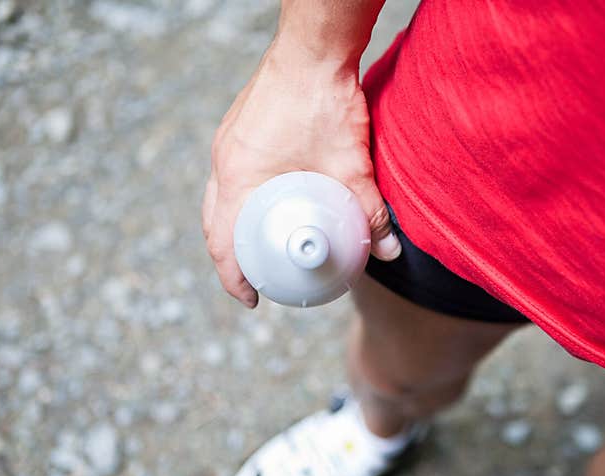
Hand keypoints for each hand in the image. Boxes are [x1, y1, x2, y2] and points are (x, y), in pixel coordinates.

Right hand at [201, 41, 399, 307]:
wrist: (314, 47)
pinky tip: (268, 205)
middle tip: (257, 279)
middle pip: (215, 223)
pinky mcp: (240, 127)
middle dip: (231, 257)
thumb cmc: (324, 102)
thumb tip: (389, 251)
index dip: (233, 278)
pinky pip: (232, 174)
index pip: (222, 242)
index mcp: (238, 176)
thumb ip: (370, 211)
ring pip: (220, 198)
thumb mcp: (351, 165)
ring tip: (262, 247)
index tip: (252, 299)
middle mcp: (224, 159)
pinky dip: (242, 199)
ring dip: (234, 227)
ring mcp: (229, 141)